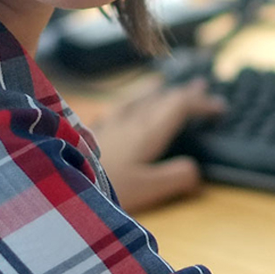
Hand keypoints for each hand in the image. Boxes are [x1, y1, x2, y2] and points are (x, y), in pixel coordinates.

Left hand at [89, 78, 224, 214]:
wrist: (53, 182)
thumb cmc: (103, 187)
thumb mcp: (147, 189)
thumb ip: (175, 177)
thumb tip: (195, 169)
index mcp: (146, 131)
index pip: (179, 106)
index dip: (202, 103)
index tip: (221, 106)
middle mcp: (128, 121)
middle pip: (160, 98)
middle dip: (184, 92)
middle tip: (202, 86)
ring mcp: (107, 124)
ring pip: (136, 99)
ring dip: (156, 91)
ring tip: (164, 84)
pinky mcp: (89, 132)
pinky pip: (116, 109)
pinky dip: (128, 103)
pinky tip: (121, 109)